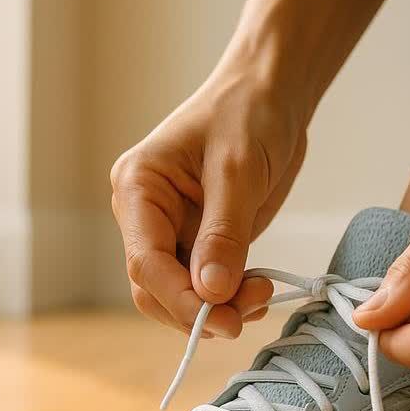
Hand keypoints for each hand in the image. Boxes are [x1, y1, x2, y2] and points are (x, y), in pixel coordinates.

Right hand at [110, 72, 305, 337]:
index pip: (145, 260)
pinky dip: (228, 298)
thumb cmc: (248, 113)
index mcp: (138, 187)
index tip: (221, 318)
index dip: (180, 298)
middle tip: (245, 315)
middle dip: (198, 309)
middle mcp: (146, 214)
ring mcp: (172, 230)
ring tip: (259, 297)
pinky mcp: (200, 239)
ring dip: (216, 309)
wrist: (271, 91)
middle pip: (155, 286)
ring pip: (178, 293)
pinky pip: (204, 284)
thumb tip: (210, 293)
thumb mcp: (238, 171)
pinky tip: (256, 292)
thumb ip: (224, 234)